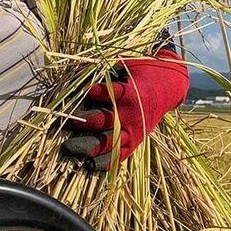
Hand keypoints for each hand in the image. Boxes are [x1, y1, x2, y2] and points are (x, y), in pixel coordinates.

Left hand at [61, 49, 189, 170]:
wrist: (168, 87)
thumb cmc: (141, 72)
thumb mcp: (126, 65)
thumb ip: (106, 71)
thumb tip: (80, 74)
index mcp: (129, 92)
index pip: (108, 93)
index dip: (93, 94)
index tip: (80, 93)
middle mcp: (131, 114)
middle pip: (103, 120)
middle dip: (81, 123)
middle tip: (62, 124)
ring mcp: (133, 130)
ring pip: (109, 142)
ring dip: (88, 146)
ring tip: (68, 149)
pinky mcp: (136, 141)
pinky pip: (120, 155)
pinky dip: (105, 162)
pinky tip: (88, 166)